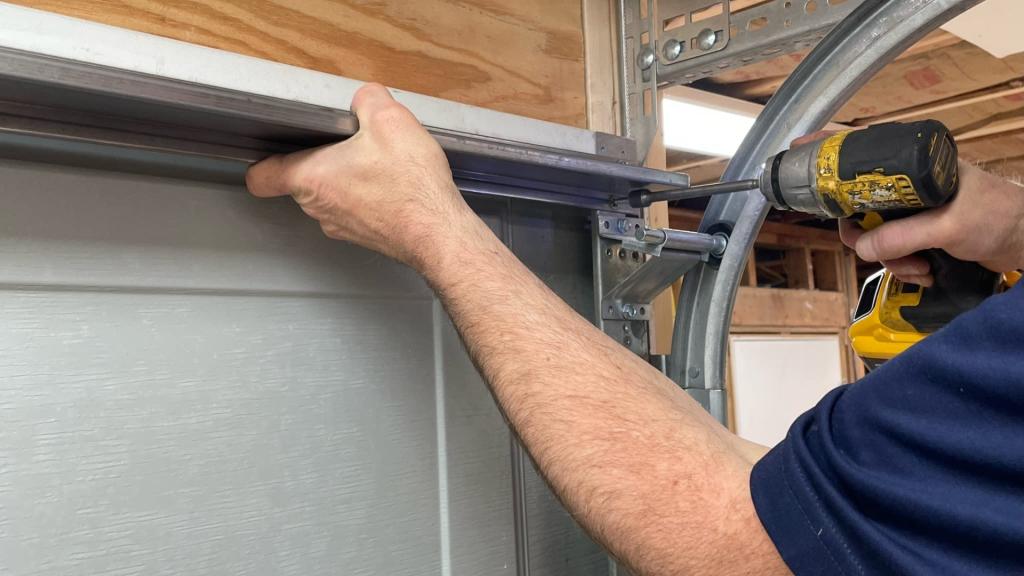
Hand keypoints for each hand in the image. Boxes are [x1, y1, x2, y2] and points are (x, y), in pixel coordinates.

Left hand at [245, 83, 470, 269]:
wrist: (440, 233)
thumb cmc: (411, 188)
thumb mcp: (391, 120)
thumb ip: (368, 99)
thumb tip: (366, 97)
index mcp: (311, 178)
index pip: (261, 177)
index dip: (264, 161)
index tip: (275, 149)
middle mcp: (320, 208)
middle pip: (299, 183)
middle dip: (320, 162)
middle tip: (346, 145)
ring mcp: (342, 226)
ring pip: (329, 198)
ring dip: (345, 181)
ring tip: (376, 164)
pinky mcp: (366, 236)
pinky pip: (355, 211)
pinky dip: (367, 197)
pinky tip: (393, 184)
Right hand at [839, 161, 1023, 284]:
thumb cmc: (995, 218)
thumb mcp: (946, 227)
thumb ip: (903, 237)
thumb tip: (860, 249)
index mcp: (917, 173)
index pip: (870, 182)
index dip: (853, 203)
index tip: (850, 228)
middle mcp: (914, 191)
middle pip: (872, 217)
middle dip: (880, 245)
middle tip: (889, 258)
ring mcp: (921, 215)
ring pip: (885, 241)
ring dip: (898, 262)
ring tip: (921, 270)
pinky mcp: (928, 236)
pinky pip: (902, 253)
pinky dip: (909, 268)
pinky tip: (927, 274)